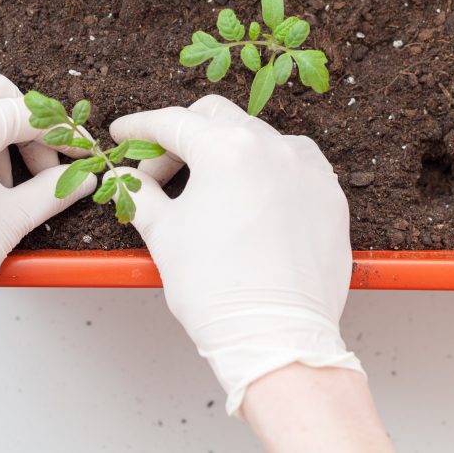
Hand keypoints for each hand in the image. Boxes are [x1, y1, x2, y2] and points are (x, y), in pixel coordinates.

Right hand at [108, 95, 362, 414]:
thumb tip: (126, 179)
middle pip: (217, 117)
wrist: (275, 336)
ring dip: (229, 149)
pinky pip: (296, 163)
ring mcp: (306, 169)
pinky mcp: (330, 195)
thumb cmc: (216, 290)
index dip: (140, 128)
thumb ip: (140, 194)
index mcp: (226, 150)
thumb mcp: (164, 235)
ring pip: (260, 136)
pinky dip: (269, 168)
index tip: (124, 135)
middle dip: (183, 133)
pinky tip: (254, 192)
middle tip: (160, 167)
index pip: (172, 123)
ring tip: (209, 184)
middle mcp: (271, 148)